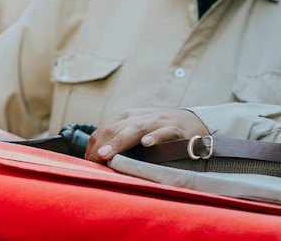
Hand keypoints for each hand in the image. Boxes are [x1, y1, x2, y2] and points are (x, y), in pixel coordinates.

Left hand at [85, 108, 209, 163]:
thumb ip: (119, 141)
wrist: (193, 121)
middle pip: (115, 129)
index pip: (104, 129)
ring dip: (119, 141)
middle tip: (91, 161)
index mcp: (127, 117)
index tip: (88, 162)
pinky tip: (146, 144)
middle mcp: (139, 117)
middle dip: (101, 145)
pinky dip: (155, 137)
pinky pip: (164, 132)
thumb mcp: (136, 131)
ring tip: (106, 154)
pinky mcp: (176, 129)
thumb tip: (97, 159)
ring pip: (135, 129)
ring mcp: (157, 122)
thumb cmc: (158, 130)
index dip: (93, 146)